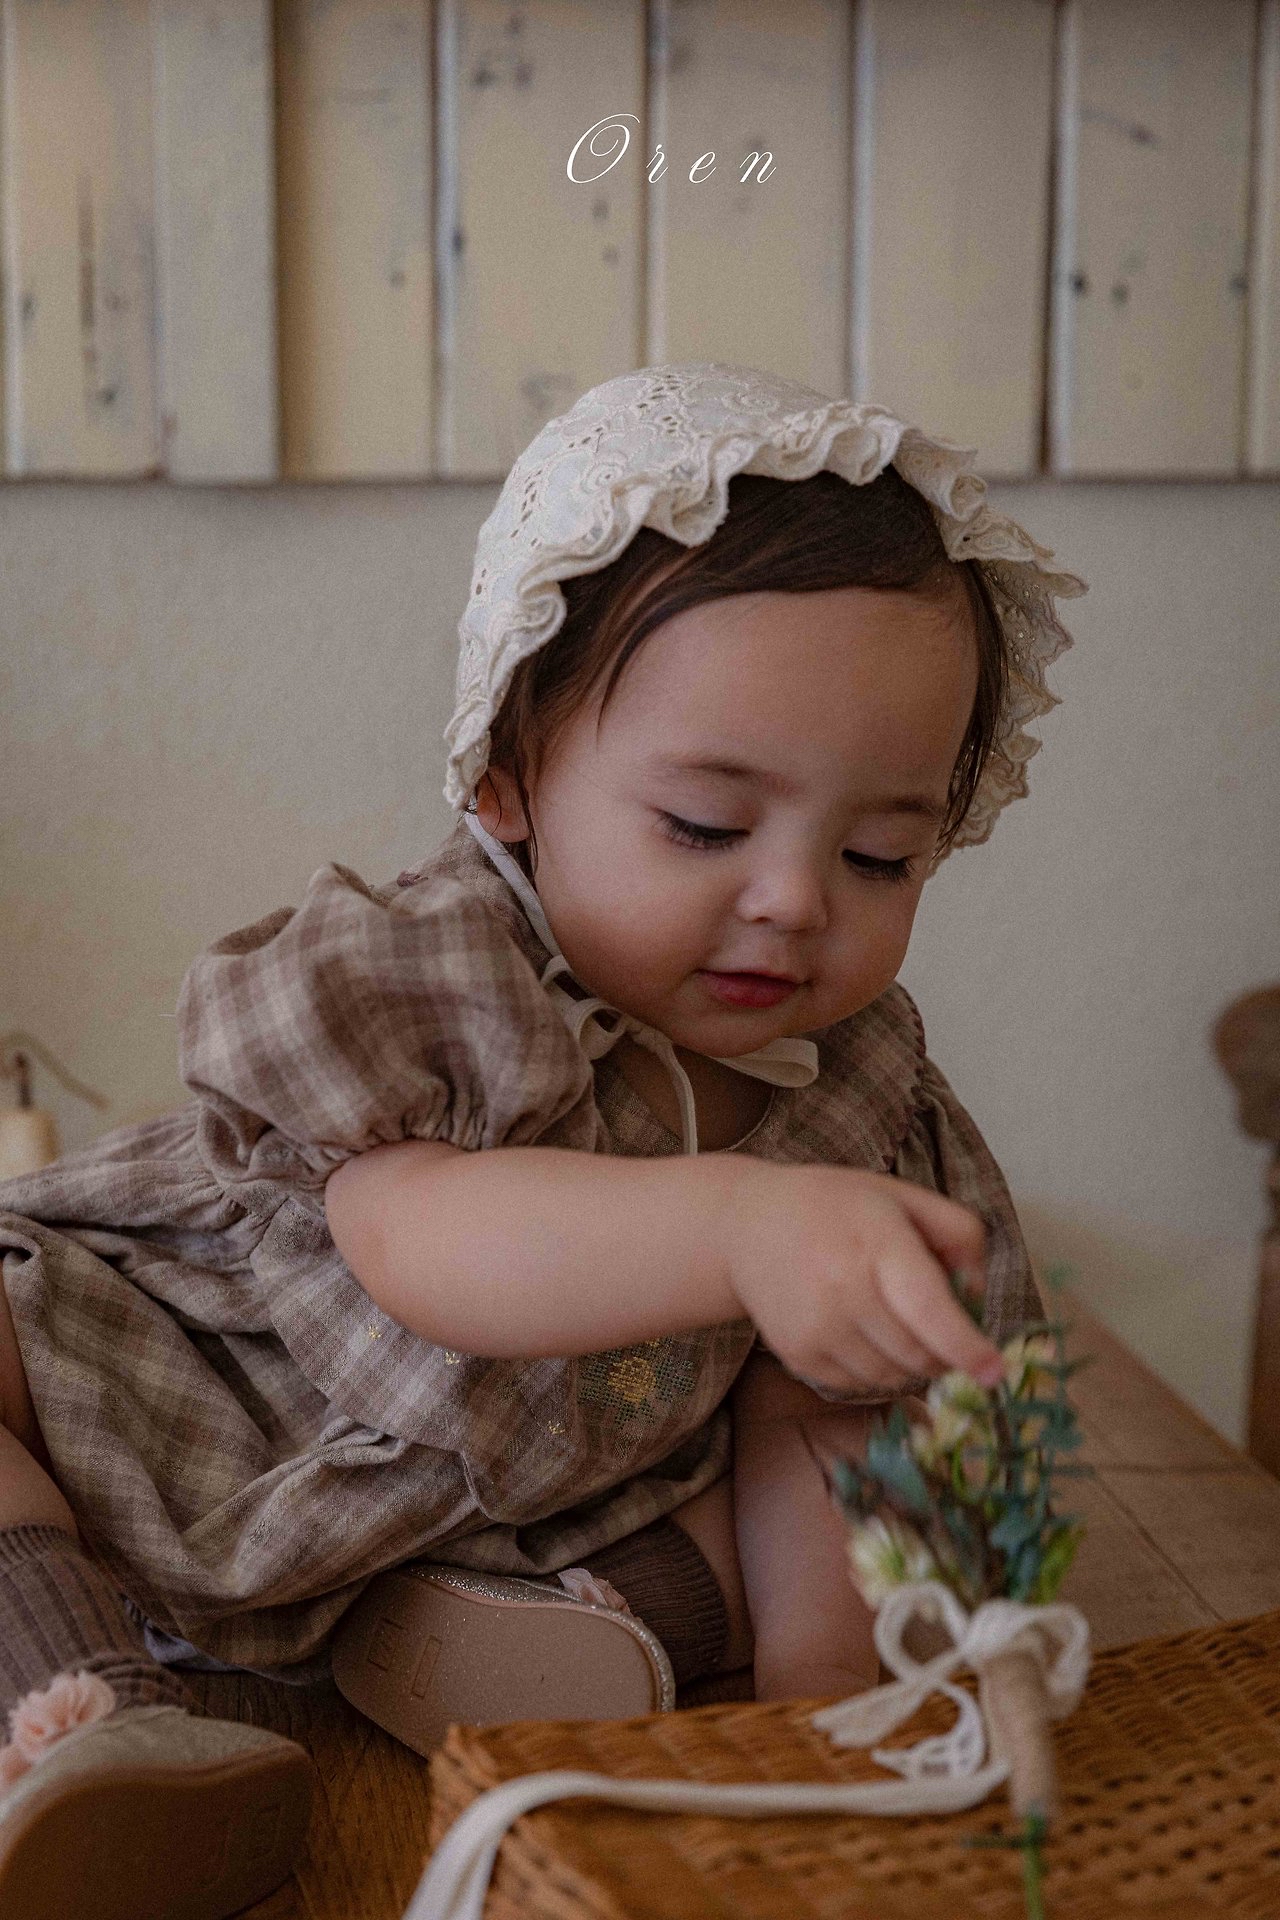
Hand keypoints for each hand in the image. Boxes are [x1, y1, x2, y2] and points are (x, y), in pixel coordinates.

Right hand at [721, 1162, 1002, 1395]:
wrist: (746, 1226)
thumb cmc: (835, 1207)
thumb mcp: (902, 1197)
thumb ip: (957, 1233)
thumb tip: (977, 1298)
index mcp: (877, 1243)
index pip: (928, 1309)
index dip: (966, 1347)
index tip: (995, 1373)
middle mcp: (843, 1290)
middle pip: (918, 1353)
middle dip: (946, 1354)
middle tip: (943, 1330)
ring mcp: (817, 1328)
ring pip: (893, 1378)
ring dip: (913, 1364)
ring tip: (897, 1323)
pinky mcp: (799, 1355)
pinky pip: (860, 1386)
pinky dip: (878, 1370)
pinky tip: (864, 1332)